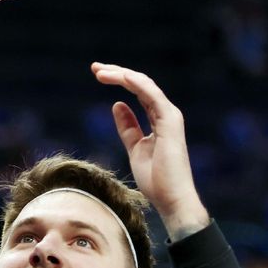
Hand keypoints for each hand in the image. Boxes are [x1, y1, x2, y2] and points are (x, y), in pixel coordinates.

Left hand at [92, 63, 209, 239]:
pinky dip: (136, 84)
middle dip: (117, 73)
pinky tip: (121, 76)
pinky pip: (152, 95)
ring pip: (145, 85)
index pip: (138, 91)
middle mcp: (166, 113)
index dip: (119, 80)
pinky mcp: (170, 122)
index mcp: (159, 119)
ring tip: (100, 72)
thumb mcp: (135, 149)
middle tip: (95, 68)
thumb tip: (117, 105)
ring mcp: (170, 116)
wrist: (172, 199)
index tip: (98, 75)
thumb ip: (128, 127)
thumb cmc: (156, 180)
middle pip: (140, 84)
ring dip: (122, 75)